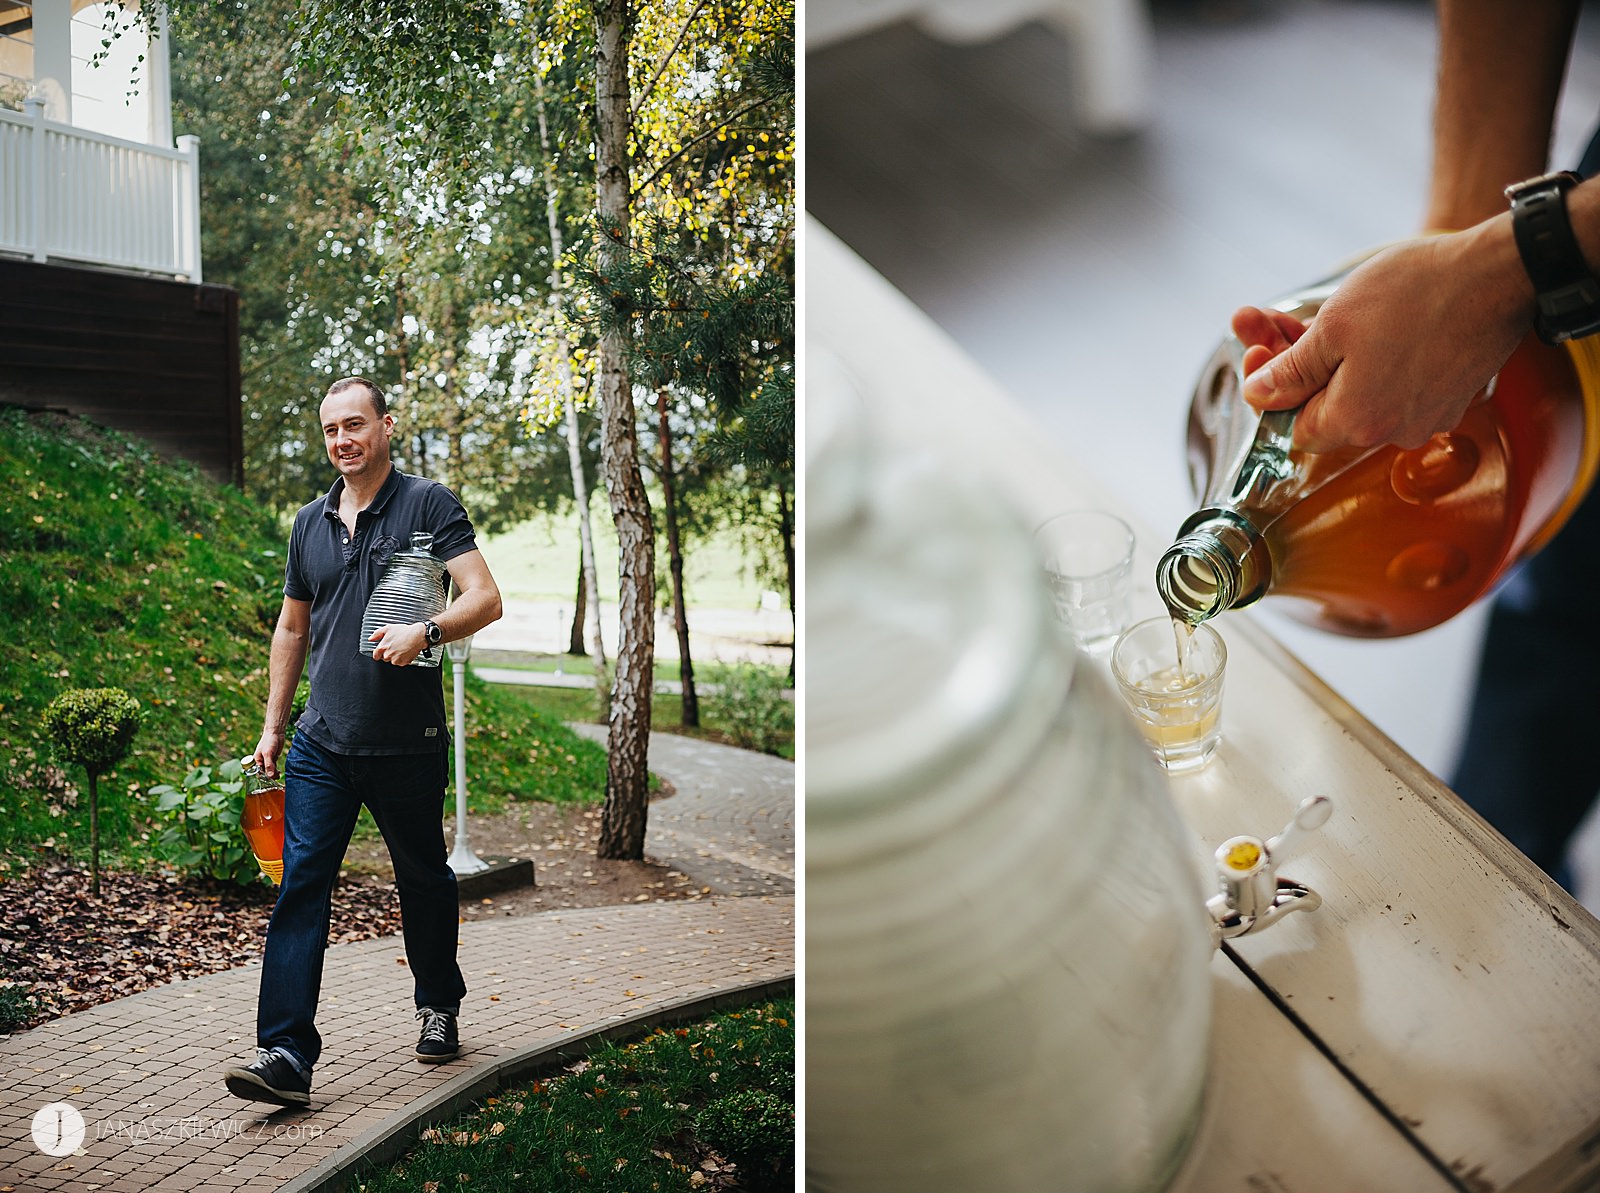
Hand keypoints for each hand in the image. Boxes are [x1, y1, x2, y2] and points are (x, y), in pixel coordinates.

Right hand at [252, 731, 284, 779]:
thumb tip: (269, 776)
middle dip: (269, 776)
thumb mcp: (268, 753)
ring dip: (273, 774)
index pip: (258, 772)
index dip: (263, 777)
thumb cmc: (269, 741)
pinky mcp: (273, 758)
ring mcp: (267, 760)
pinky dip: (276, 771)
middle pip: (264, 772)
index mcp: (256, 760)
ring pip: (269, 770)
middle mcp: (260, 761)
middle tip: (276, 777)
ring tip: (278, 775)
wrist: (276, 733)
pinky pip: (273, 767)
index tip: (269, 780)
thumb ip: (269, 765)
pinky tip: (279, 772)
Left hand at [369, 621, 428, 665]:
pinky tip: (405, 651)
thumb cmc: (404, 632)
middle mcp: (388, 655)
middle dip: (388, 653)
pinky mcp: (403, 662)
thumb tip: (371, 639)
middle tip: (395, 646)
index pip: (375, 656)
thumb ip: (377, 634)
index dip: (378, 653)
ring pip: (393, 661)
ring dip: (395, 656)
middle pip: (385, 658)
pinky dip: (402, 658)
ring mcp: (396, 660)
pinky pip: (400, 662)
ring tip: (401, 648)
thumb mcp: (388, 628)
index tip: (382, 651)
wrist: (418, 636)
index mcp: (382, 648)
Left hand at [1235, 229, 1531, 452]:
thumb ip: (1291, 371)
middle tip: (1267, 319)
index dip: (1270, 391)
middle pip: (1324, 407)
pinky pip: (1393, 385)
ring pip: (1357, 392)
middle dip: (1291, 363)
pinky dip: (1369, 359)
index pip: (1294, 428)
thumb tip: (1257, 397)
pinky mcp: (1448, 394)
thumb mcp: (1334, 326)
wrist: (1500, 271)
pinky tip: (1357, 323)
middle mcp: (1394, 431)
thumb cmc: (1416, 293)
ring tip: (1305, 314)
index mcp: (1358, 421)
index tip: (1258, 349)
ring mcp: (1427, 415)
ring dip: (1326, 357)